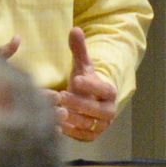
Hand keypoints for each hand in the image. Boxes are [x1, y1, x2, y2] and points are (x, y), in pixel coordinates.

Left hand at [53, 24, 118, 143]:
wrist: (90, 103)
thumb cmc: (85, 82)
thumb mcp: (82, 66)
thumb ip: (79, 49)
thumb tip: (74, 29)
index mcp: (110, 92)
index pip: (104, 90)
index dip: (91, 85)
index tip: (77, 79)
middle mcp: (109, 111)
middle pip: (97, 111)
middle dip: (79, 104)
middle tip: (62, 96)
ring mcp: (101, 126)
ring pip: (89, 125)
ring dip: (73, 119)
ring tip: (56, 111)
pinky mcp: (91, 137)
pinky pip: (81, 136)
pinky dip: (70, 132)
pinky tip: (56, 124)